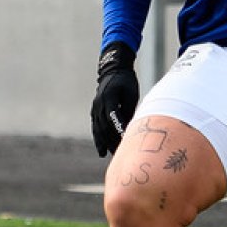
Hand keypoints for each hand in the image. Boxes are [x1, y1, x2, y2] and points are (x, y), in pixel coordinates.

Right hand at [90, 41, 138, 156]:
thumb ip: (128, 110)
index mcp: (108, 97)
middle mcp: (99, 104)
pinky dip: (98, 141)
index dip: (119, 131)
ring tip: (112, 156)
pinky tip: (101, 152)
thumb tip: (128, 129)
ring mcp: (95, 109)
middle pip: (105, 127)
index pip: (113, 118)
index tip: (126, 142)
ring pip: (99, 130)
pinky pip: (96, 129)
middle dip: (112, 141)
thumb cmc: (126, 82)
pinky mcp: (95, 112)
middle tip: (121, 155)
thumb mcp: (131, 94)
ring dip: (105, 144)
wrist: (113, 70)